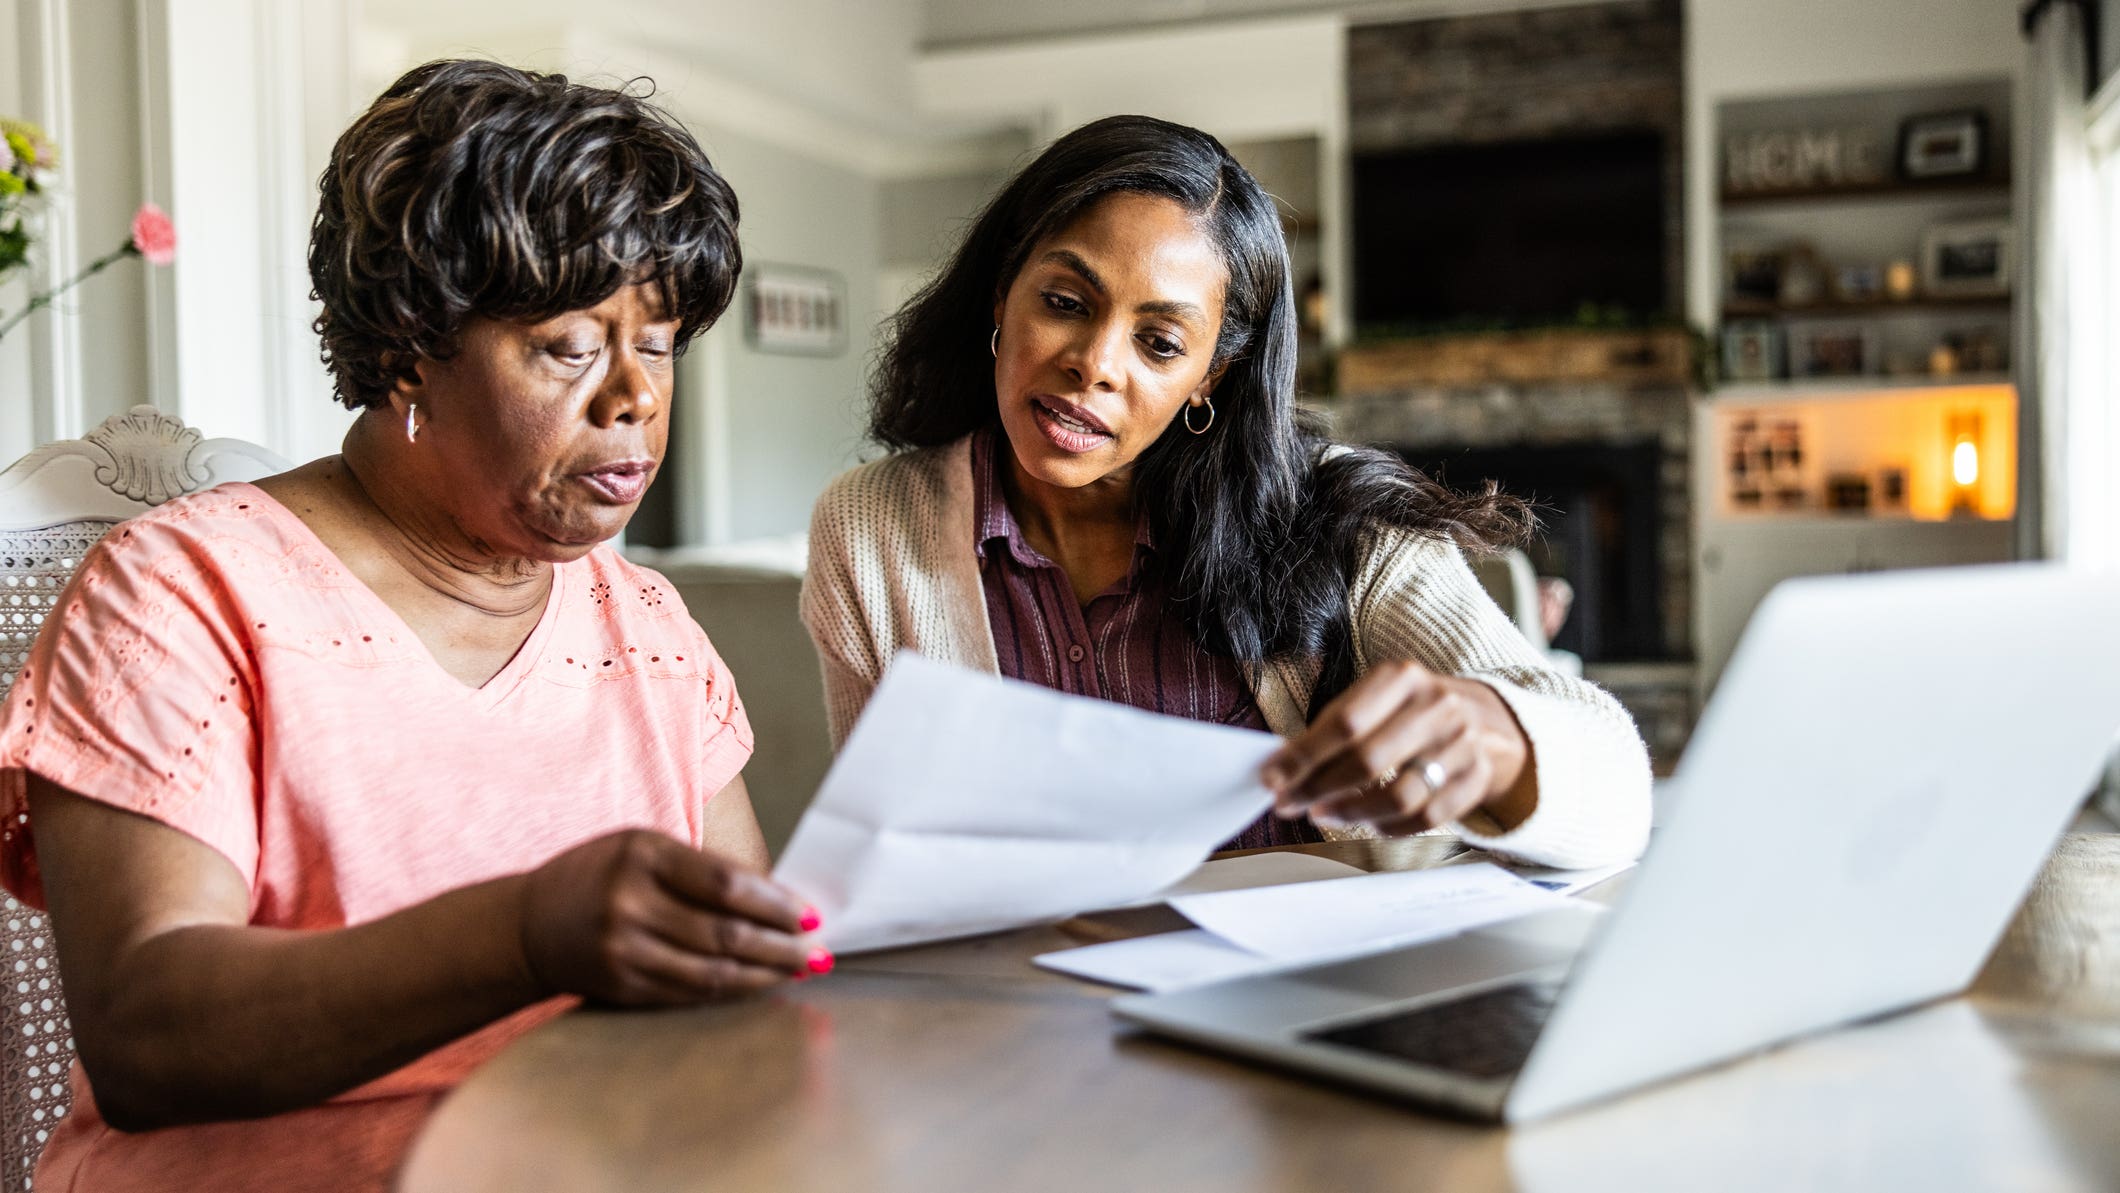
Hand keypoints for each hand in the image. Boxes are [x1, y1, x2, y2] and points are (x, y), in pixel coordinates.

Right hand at [517, 830, 824, 1005]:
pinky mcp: (623, 986)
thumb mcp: (641, 849)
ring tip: (801, 970)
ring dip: (767, 973)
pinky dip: (734, 990)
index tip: (809, 914)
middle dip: (781, 945)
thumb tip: (775, 898)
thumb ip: (700, 868)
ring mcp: (624, 950)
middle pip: (725, 932)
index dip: (774, 903)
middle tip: (817, 950)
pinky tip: (760, 984)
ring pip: (713, 970)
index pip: (725, 883)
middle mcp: (630, 903)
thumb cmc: (599, 875)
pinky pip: (691, 992)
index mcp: (641, 855)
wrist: (527, 926)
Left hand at [1261, 660, 1535, 834]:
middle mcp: (1437, 706)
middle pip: (1369, 761)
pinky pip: (1425, 817)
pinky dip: (1387, 827)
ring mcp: (1462, 744)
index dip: (1304, 756)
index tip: (1272, 778)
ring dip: (1350, 814)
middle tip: (1288, 803)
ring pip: (1399, 796)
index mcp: (1402, 678)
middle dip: (1319, 788)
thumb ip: (1332, 728)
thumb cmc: (1408, 711)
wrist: (1483, 718)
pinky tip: (1364, 823)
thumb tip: (1282, 767)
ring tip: (1321, 814)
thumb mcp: (1375, 698)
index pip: (1345, 723)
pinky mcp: (1475, 779)